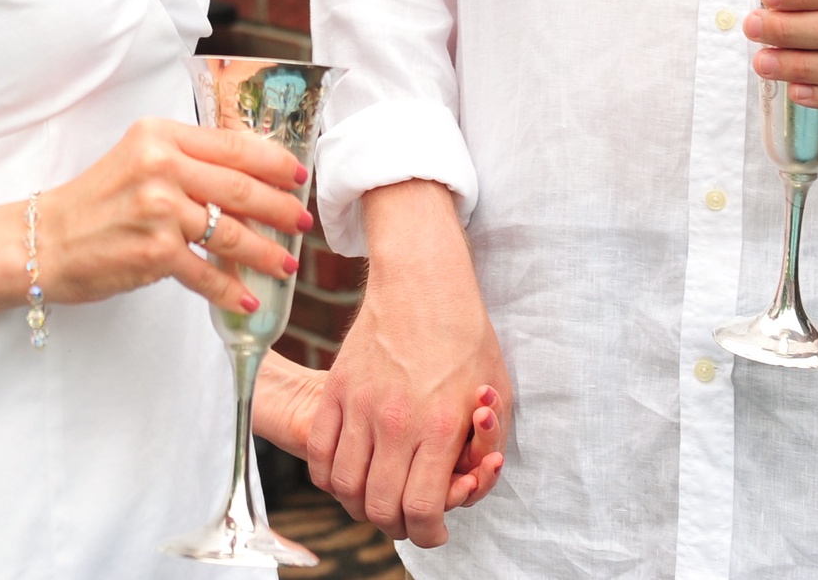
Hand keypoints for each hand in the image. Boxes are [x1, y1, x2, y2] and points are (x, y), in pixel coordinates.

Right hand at [35, 118, 312, 316]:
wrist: (44, 242)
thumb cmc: (94, 205)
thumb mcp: (138, 162)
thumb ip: (185, 163)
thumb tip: (247, 181)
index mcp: (160, 135)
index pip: (232, 145)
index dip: (273, 162)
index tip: (298, 176)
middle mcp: (160, 165)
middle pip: (240, 186)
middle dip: (280, 208)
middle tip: (302, 222)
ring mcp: (158, 208)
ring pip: (230, 231)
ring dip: (265, 252)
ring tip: (285, 264)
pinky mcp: (154, 251)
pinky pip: (207, 272)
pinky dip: (231, 289)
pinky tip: (248, 298)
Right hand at [257, 354, 504, 509]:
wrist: (423, 283)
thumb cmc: (467, 339)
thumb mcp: (498, 394)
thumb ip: (486, 448)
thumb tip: (464, 483)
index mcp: (440, 425)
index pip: (421, 507)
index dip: (428, 533)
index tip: (434, 530)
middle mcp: (395, 420)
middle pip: (380, 506)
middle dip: (398, 526)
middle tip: (409, 518)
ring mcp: (359, 404)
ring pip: (345, 486)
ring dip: (362, 505)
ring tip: (379, 497)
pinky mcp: (336, 389)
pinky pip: (319, 454)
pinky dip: (330, 478)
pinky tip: (350, 474)